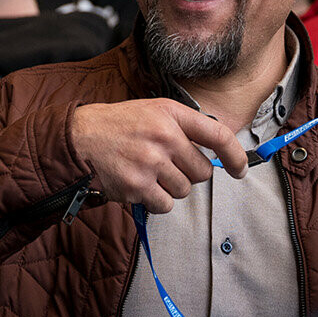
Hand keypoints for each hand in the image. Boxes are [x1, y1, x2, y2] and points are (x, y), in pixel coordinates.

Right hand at [70, 99, 247, 212]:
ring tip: (149, 173)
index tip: (239, 169)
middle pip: (201, 172)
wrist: (78, 139)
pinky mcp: (137, 186)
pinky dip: (157, 201)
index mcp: (171, 114)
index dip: (235, 155)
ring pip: (184, 190)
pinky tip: (141, 186)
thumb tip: (216, 151)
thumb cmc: (117, 126)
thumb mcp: (152, 111)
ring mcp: (151, 162)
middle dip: (189, 174)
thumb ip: (183, 126)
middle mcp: (164, 137)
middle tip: (168, 167)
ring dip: (170, 188)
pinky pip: (165, 205)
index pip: (218, 135)